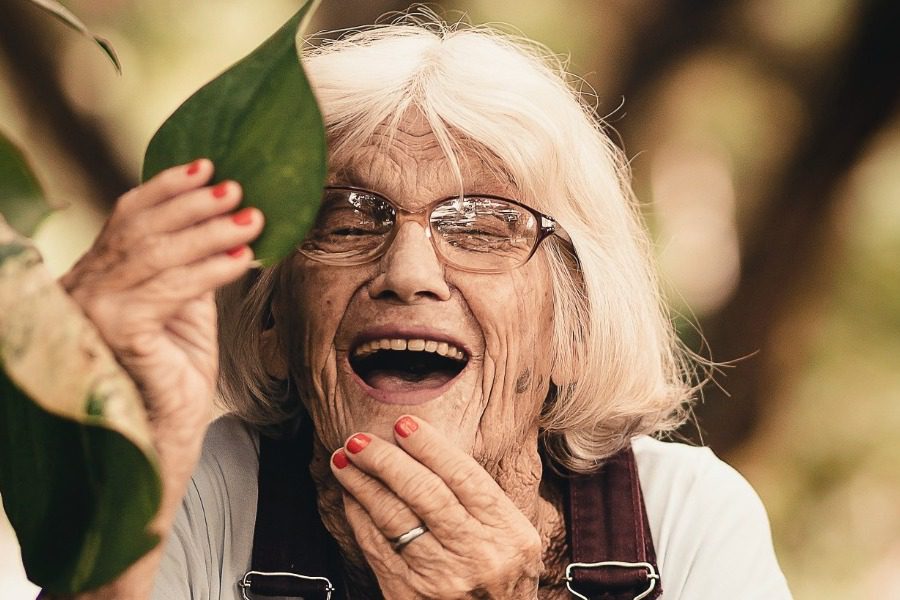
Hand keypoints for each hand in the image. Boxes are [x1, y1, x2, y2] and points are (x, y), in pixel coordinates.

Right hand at [61, 159, 262, 465]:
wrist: (163, 436)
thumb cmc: (174, 373)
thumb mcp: (184, 308)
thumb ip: (189, 268)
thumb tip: (223, 221)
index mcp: (95, 276)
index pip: (126, 217)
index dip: (167, 188)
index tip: (207, 165)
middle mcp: (82, 288)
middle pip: (142, 229)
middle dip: (195, 205)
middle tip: (239, 189)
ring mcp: (93, 311)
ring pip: (158, 255)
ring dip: (211, 232)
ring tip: (253, 219)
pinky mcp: (116, 332)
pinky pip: (172, 289)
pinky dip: (212, 270)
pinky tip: (244, 259)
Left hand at [331, 416, 541, 598]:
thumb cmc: (502, 582)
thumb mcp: (514, 541)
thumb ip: (481, 501)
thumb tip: (428, 450)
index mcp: (509, 534)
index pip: (464, 476)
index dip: (430, 446)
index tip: (404, 424)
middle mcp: (478, 555)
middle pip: (424, 492)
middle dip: (386, 460)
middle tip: (361, 439)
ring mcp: (442, 579)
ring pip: (394, 517)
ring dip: (362, 483)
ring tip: (344, 460)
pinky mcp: (409, 595)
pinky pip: (376, 547)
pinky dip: (359, 516)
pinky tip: (351, 496)